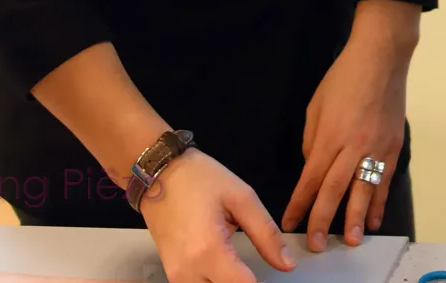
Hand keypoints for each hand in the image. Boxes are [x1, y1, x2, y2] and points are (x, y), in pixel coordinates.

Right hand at [138, 148, 295, 282]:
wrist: (158, 173)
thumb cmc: (200, 179)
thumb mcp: (242, 198)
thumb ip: (267, 235)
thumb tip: (287, 264)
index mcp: (209, 251)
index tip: (274, 273)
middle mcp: (188, 271)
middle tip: (254, 269)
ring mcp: (175, 276)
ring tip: (240, 269)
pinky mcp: (170, 274)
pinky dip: (212, 282)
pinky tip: (223, 270)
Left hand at [282, 1, 416, 251]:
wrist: (381, 58)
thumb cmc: (343, 78)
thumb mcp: (315, 107)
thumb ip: (313, 141)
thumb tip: (313, 168)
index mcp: (329, 136)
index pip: (310, 179)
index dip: (299, 204)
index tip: (289, 223)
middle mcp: (353, 147)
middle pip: (335, 191)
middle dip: (324, 220)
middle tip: (317, 245)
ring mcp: (377, 148)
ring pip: (364, 191)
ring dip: (356, 219)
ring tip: (351, 241)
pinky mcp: (394, 146)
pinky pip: (384, 180)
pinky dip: (379, 202)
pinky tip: (374, 218)